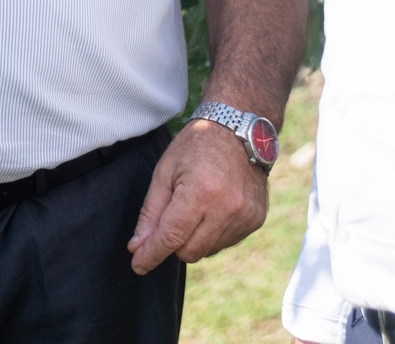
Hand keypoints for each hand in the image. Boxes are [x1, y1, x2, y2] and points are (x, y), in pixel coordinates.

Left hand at [127, 118, 268, 273]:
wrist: (239, 129)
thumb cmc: (197, 145)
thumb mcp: (165, 171)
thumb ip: (152, 212)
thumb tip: (138, 246)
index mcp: (200, 192)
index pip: (171, 237)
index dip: (151, 254)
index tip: (137, 265)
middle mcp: (226, 208)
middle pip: (188, 251)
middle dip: (173, 243)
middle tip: (170, 218)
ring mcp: (245, 216)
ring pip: (207, 251)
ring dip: (194, 238)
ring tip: (196, 205)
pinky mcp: (256, 220)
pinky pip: (226, 243)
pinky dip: (213, 233)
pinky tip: (213, 208)